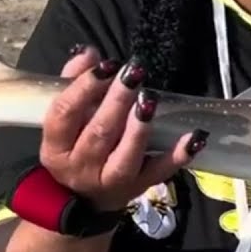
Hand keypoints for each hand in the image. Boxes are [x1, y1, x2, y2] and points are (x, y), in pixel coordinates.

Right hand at [38, 45, 207, 211]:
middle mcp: (80, 167)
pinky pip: (160, 172)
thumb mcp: (67, 118)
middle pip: (98, 133)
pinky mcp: (139, 188)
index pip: (64, 114)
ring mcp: (111, 182)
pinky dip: (178, 155)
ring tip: (149, 99)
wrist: (82, 198)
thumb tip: (89, 53)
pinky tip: (194, 136)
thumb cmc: (75, 145)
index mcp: (56, 147)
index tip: (106, 66)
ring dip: (139, 128)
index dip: (84, 87)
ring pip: (125, 156)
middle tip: (133, 74)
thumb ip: (74, 82)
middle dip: (117, 101)